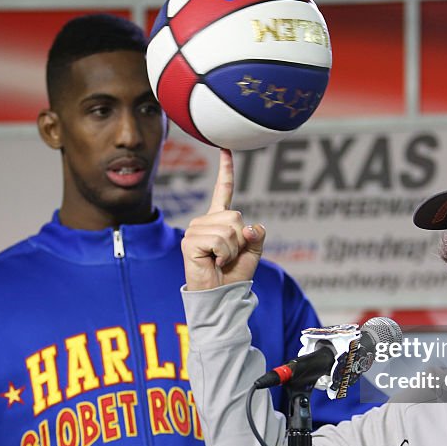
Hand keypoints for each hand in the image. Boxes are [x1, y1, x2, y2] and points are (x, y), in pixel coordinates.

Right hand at [181, 149, 265, 290]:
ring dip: (232, 250)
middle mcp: (205, 221)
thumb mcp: (253, 251)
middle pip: (235, 215)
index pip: (224, 190)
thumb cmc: (234, 274)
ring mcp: (195, 229)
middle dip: (241, 239)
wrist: (221, 296)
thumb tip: (249, 226)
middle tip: (229, 255)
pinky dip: (224, 254)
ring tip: (221, 260)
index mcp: (220, 220)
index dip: (226, 170)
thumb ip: (257, 234)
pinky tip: (214, 262)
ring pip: (229, 229)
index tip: (225, 149)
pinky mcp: (190, 241)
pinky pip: (220, 240)